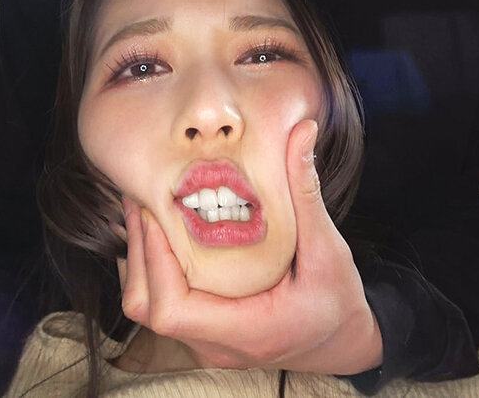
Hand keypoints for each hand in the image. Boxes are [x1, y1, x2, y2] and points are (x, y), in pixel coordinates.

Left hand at [115, 120, 381, 374]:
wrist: (340, 341)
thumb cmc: (337, 300)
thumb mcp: (329, 249)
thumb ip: (307, 193)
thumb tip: (302, 133)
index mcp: (247, 331)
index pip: (172, 310)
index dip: (154, 262)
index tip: (155, 214)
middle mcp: (216, 344)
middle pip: (146, 307)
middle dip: (138, 250)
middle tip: (139, 199)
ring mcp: (204, 342)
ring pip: (145, 307)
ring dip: (139, 257)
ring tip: (141, 210)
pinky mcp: (200, 332)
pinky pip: (159, 303)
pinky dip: (150, 269)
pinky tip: (154, 233)